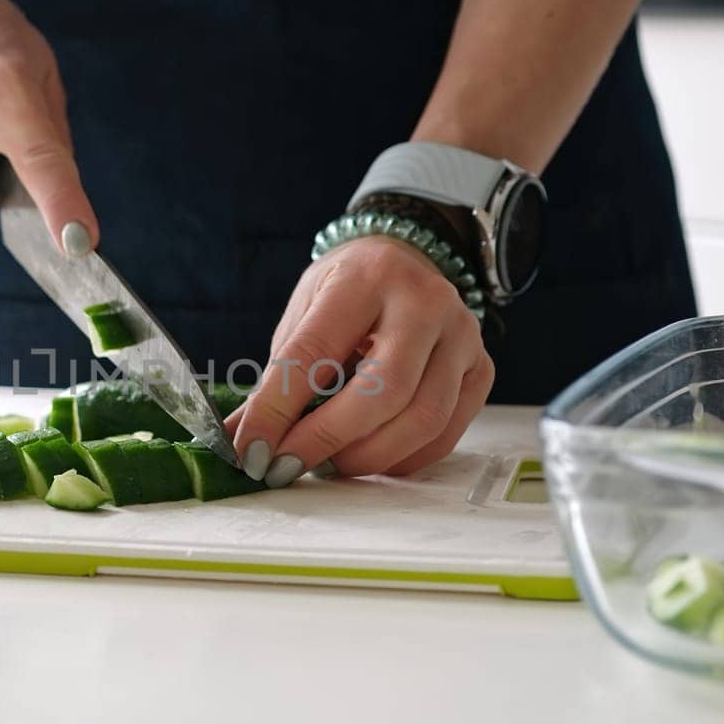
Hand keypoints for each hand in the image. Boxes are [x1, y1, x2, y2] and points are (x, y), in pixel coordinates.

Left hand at [228, 236, 493, 485]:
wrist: (405, 259)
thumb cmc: (347, 290)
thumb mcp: (304, 313)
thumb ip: (277, 377)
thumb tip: (242, 442)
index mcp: (366, 277)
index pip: (315, 351)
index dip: (278, 408)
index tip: (252, 448)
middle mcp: (424, 301)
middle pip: (384, 390)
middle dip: (328, 438)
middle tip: (289, 464)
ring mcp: (462, 335)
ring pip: (423, 418)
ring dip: (369, 456)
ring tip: (330, 464)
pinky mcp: (481, 368)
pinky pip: (446, 432)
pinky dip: (404, 459)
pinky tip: (371, 458)